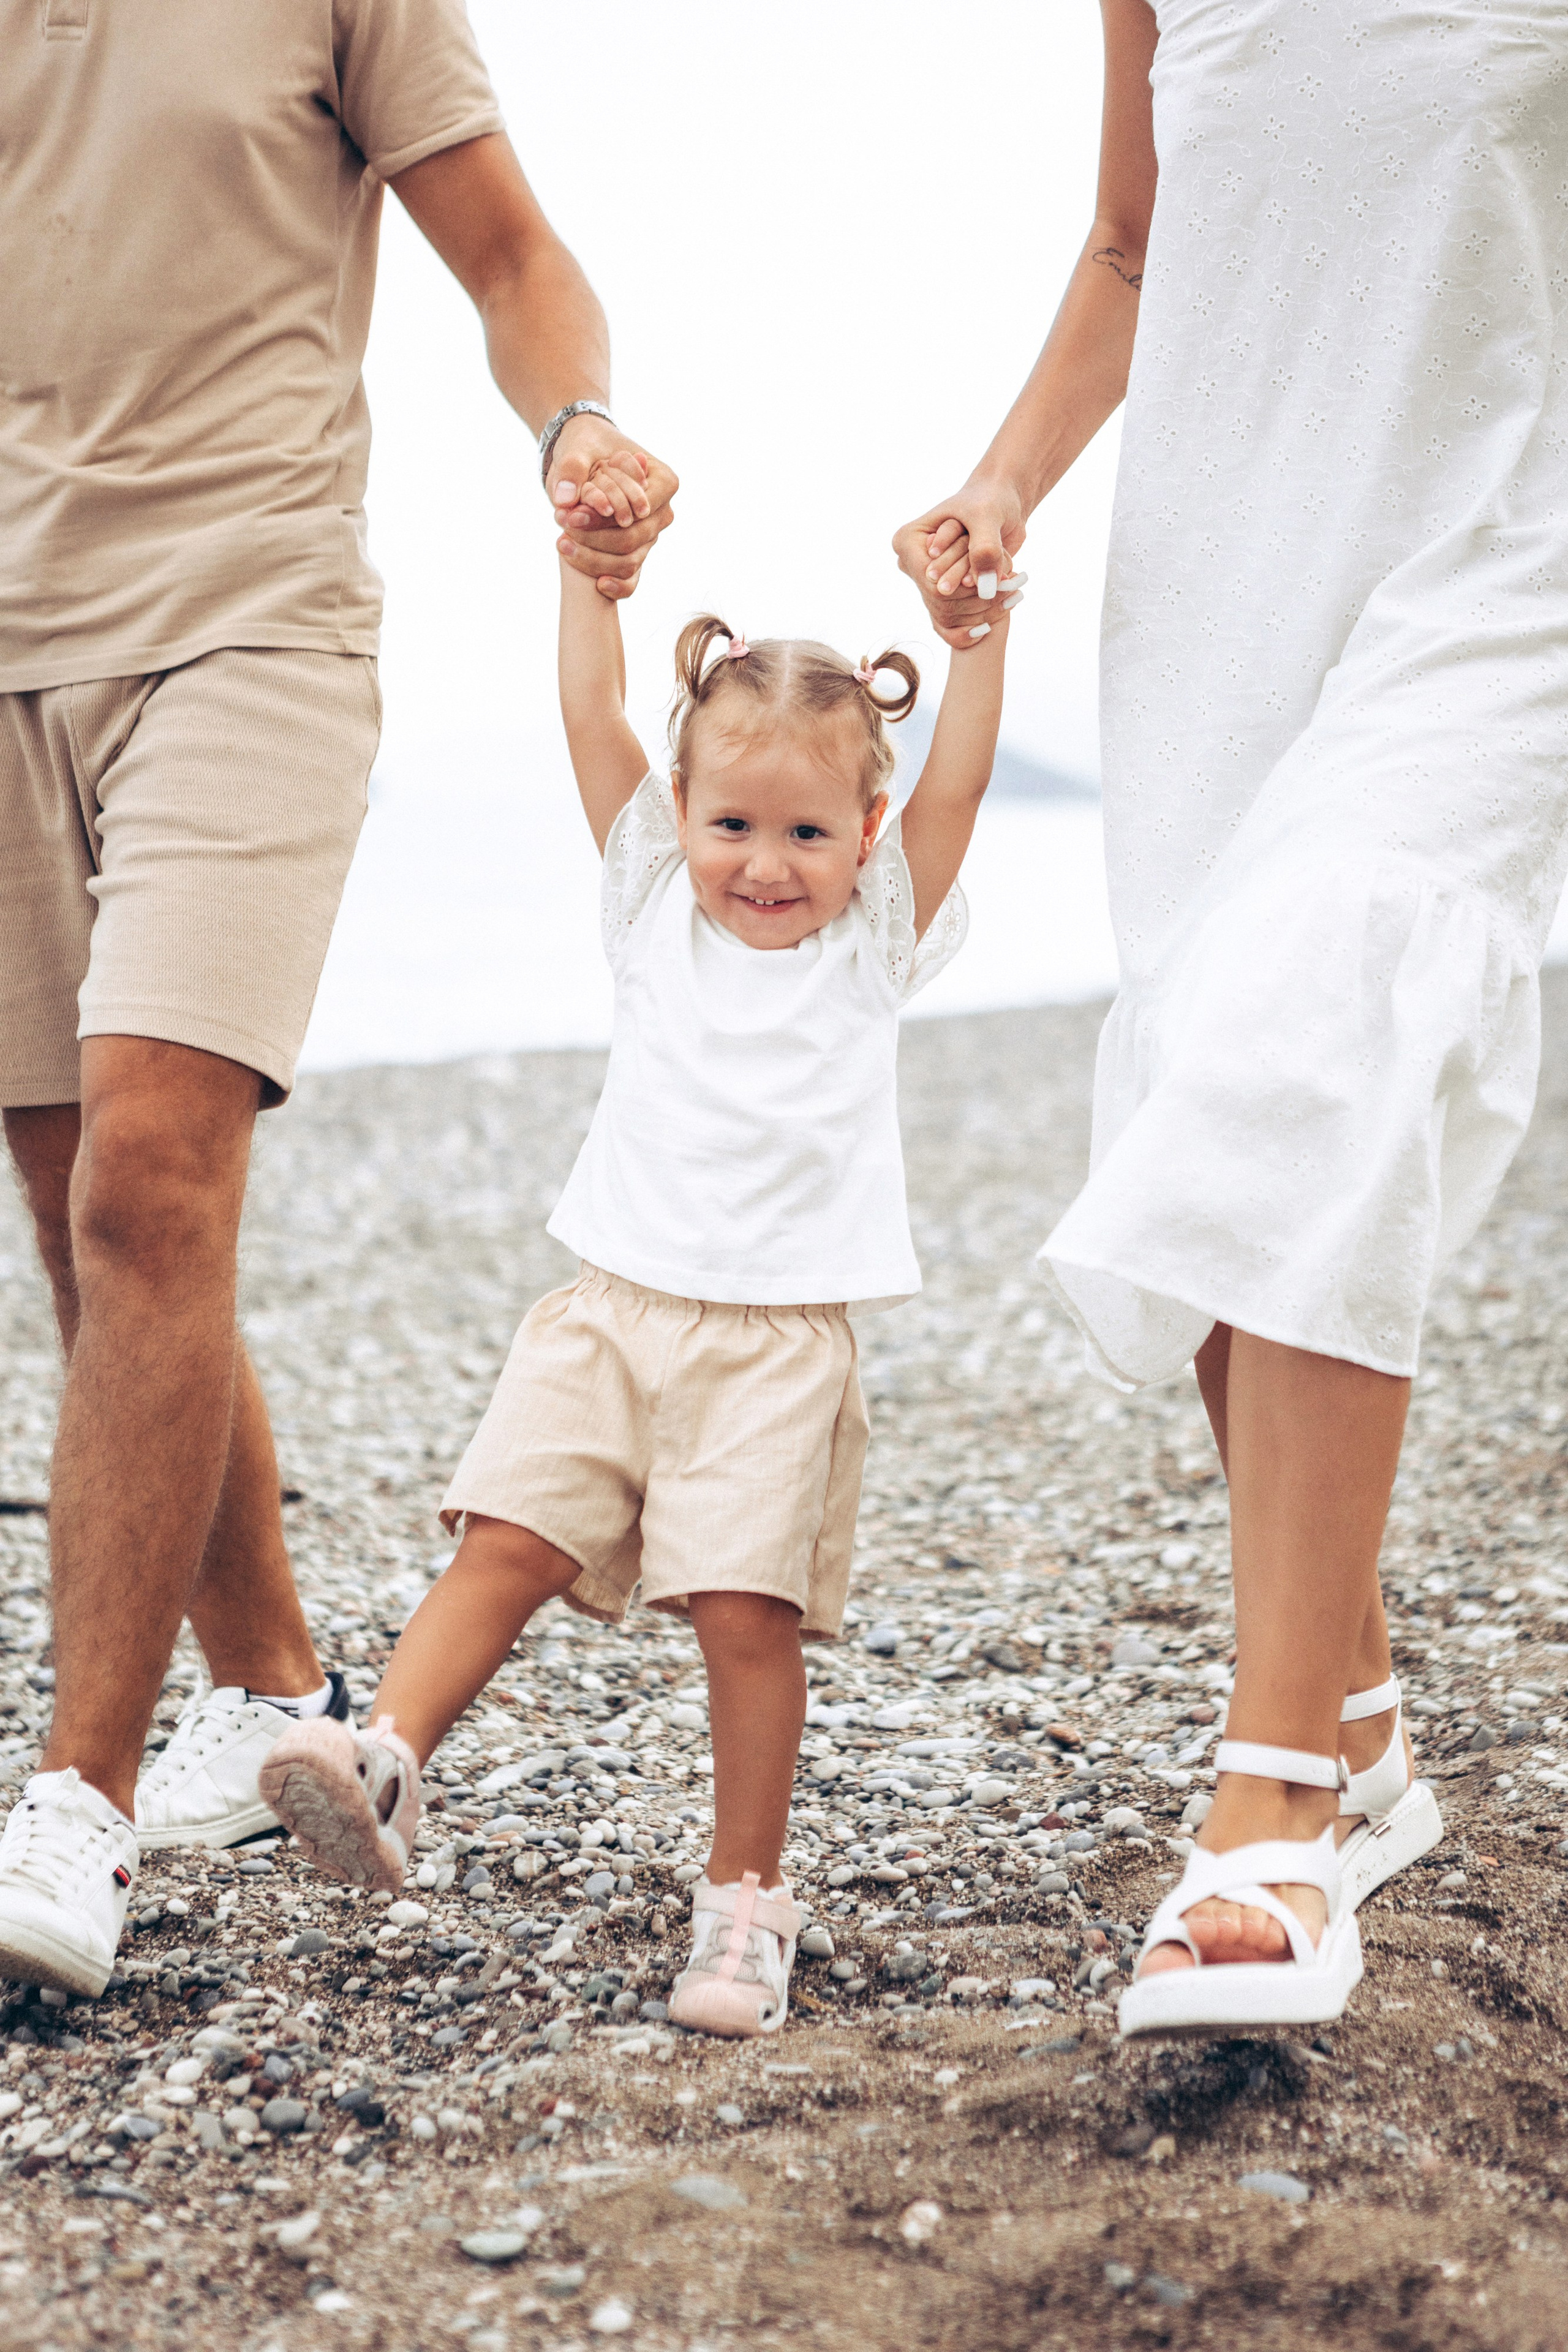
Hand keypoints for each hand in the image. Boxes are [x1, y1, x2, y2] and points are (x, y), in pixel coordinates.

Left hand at [548, 415, 677, 600]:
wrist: (586, 455)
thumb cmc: (588, 446)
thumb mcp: (578, 449)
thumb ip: (571, 469)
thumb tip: (564, 499)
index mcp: (664, 482)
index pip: (639, 511)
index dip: (603, 518)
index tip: (569, 517)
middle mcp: (662, 512)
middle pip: (633, 540)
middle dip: (594, 540)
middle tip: (561, 528)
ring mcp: (651, 535)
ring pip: (629, 562)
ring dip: (594, 560)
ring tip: (561, 543)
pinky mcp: (636, 552)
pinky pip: (632, 579)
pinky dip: (617, 586)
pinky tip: (598, 584)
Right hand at [893, 478, 1027, 647]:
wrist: (1001, 504)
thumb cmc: (990, 500)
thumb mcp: (988, 516)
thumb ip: (985, 548)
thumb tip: (983, 586)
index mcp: (907, 541)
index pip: (930, 579)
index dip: (961, 582)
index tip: (994, 577)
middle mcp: (912, 565)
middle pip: (940, 600)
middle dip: (977, 594)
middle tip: (1011, 582)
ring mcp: (928, 581)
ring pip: (950, 614)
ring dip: (986, 604)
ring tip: (1013, 585)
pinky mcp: (947, 593)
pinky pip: (956, 622)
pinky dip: (983, 619)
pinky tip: (1007, 604)